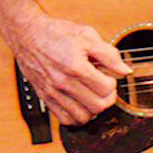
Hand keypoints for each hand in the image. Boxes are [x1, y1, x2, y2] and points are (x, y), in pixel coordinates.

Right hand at [11, 13, 129, 125]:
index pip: (106, 89)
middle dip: (107, 98)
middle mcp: (63, 82)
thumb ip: (110, 54)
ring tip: (93, 97)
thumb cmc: (56, 33)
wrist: (26, 34)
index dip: (113, 83)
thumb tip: (125, 70)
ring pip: (82, 117)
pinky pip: (64, 119)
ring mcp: (52, 92)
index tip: (108, 76)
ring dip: (93, 110)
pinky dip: (77, 117)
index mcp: (75, 67)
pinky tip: (81, 105)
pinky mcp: (44, 97)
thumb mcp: (88, 36)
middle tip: (104, 88)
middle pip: (98, 106)